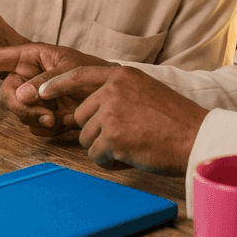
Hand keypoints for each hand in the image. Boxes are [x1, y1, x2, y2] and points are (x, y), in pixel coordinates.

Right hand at [0, 43, 108, 136]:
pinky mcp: (41, 114)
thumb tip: (20, 95)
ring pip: (17, 113)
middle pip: (5, 94)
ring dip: (36, 118)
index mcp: (29, 56)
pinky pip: (31, 126)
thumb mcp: (69, 71)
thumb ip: (42, 81)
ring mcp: (33, 97)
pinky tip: (63, 121)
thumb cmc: (95, 73)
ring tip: (60, 116)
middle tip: (45, 113)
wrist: (113, 97)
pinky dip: (45, 127)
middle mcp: (27, 76)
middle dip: (21, 107)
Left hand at [28, 65, 207, 175]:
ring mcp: (111, 112)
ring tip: (131, 147)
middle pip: (81, 116)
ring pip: (87, 138)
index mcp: (122, 76)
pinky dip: (109, 163)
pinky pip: (95, 156)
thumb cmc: (178, 121)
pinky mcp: (112, 136)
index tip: (40, 91)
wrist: (197, 138)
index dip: (56, 83)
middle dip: (96, 132)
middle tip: (124, 139)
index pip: (79, 74)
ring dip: (104, 149)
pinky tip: (130, 158)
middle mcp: (113, 90)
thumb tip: (98, 104)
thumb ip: (122, 92)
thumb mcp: (149, 91)